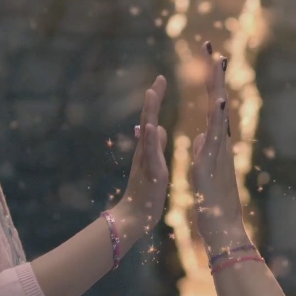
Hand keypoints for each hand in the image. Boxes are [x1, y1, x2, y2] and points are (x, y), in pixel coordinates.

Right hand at [116, 76, 169, 233]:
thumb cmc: (145, 193)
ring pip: (147, 132)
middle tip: (159, 77)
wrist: (134, 218)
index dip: (156, 99)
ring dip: (149, 112)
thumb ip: (156, 146)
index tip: (161, 79)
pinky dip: (150, 140)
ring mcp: (146, 160)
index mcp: (149, 148)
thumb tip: (160, 128)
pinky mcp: (151, 173)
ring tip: (151, 92)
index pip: (152, 118)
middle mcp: (145, 151)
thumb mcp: (155, 165)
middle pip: (148, 119)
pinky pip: (150, 154)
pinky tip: (152, 126)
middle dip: (153, 98)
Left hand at [190, 43, 249, 252]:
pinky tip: (217, 101)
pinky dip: (218, 118)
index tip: (209, 61)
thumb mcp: (203, 170)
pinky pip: (215, 137)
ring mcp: (217, 151)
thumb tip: (200, 135)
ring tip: (219, 64)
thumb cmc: (213, 202)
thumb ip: (203, 150)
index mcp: (214, 143)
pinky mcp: (211, 163)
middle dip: (215, 77)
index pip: (211, 107)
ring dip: (218, 88)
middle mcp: (220, 143)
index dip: (210, 85)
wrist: (222, 228)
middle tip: (214, 50)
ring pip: (219, 113)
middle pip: (217, 103)